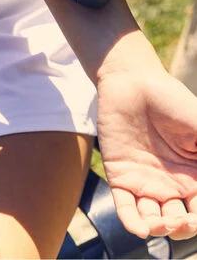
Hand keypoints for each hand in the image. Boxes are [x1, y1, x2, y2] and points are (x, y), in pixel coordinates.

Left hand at [97, 39, 196, 239]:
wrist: (132, 81)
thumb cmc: (170, 99)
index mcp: (194, 174)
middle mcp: (171, 184)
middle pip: (179, 220)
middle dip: (180, 227)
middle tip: (179, 221)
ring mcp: (145, 182)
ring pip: (152, 219)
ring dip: (157, 229)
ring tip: (159, 223)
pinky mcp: (120, 176)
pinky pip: (125, 206)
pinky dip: (132, 222)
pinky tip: (140, 228)